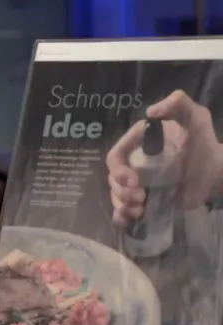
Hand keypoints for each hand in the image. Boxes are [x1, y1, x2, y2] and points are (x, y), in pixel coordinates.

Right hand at [106, 90, 221, 223]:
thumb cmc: (204, 144)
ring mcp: (139, 184)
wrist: (217, 172)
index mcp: (137, 145)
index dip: (118, 170)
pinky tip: (130, 220)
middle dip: (121, 191)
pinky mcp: (146, 201)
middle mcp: (133, 164)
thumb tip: (150, 112)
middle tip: (140, 197)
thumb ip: (179, 103)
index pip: (115, 157)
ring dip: (121, 205)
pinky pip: (124, 211)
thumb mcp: (196, 118)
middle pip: (112, 179)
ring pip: (116, 196)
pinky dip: (121, 217)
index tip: (133, 180)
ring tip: (139, 210)